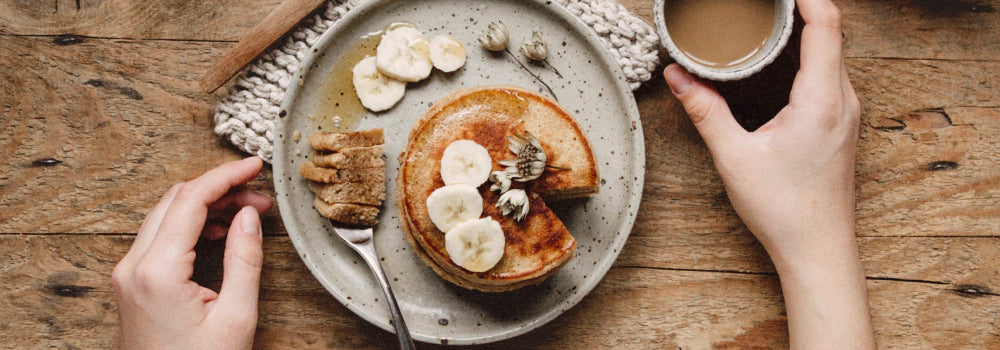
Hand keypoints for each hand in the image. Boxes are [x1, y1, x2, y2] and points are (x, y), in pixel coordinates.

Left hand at [112, 157, 271, 349]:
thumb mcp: (236, 316)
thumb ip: (244, 259)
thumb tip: (248, 215)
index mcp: (157, 271)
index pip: (190, 200)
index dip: (226, 176)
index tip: (255, 167)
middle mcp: (133, 266)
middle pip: (175, 200)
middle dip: (219, 188)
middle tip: (259, 194)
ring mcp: (128, 274)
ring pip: (166, 214)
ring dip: (205, 204)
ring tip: (246, 211)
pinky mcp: (132, 283)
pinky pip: (159, 236)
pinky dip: (190, 223)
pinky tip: (219, 229)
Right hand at [664, 0, 873, 347]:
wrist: (817, 250)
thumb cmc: (783, 209)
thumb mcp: (733, 157)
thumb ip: (704, 111)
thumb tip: (677, 77)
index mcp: (821, 99)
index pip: (826, 25)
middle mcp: (843, 100)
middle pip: (831, 33)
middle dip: (798, 10)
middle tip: (761, 7)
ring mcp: (846, 113)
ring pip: (832, 54)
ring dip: (804, 34)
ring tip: (767, 26)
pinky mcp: (841, 125)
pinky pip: (831, 74)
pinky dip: (809, 57)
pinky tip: (780, 63)